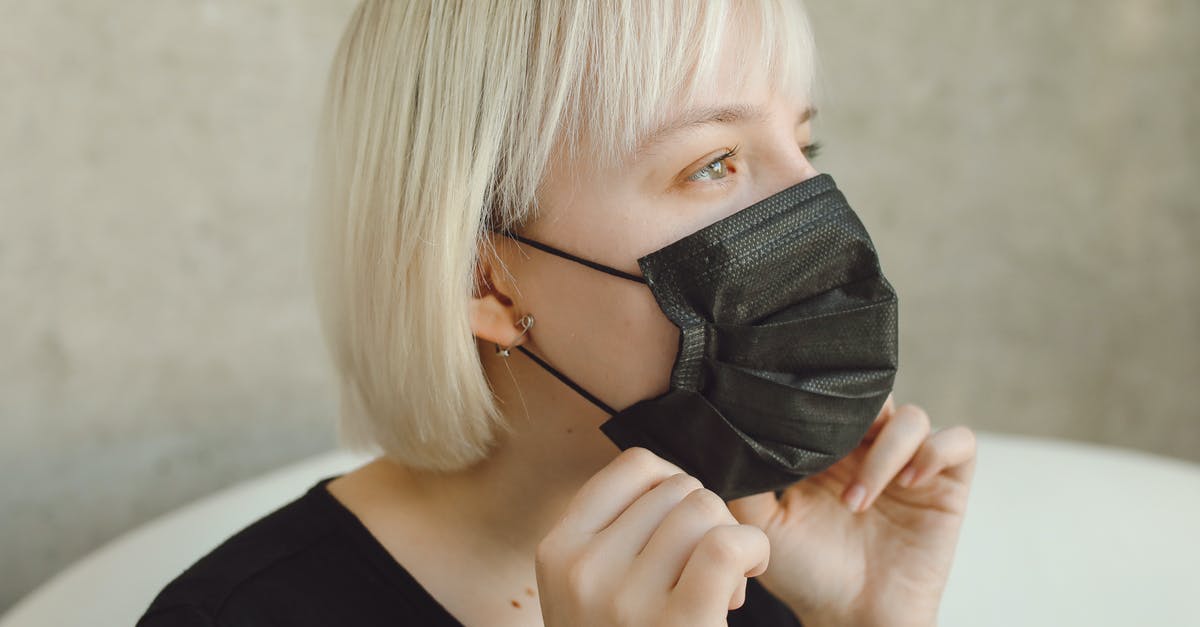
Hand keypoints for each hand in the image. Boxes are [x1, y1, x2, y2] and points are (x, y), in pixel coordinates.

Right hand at [535, 447, 770, 626]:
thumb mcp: (587, 592)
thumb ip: (614, 536)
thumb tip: (680, 482)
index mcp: (558, 551)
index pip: (634, 467)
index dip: (677, 485)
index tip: (683, 525)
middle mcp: (584, 570)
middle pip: (679, 489)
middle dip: (706, 520)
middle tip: (704, 570)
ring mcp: (627, 599)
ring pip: (705, 512)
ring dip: (733, 539)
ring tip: (724, 583)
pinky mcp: (680, 625)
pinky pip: (725, 546)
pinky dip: (751, 552)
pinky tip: (747, 577)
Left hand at [728, 394, 976, 626]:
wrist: (849, 619)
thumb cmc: (806, 575)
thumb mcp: (762, 523)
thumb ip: (746, 479)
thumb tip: (727, 435)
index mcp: (828, 452)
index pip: (833, 401)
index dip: (823, 402)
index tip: (804, 420)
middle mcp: (869, 452)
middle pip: (874, 396)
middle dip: (857, 417)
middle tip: (835, 454)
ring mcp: (909, 468)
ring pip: (911, 417)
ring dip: (885, 452)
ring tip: (859, 500)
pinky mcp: (946, 488)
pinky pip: (958, 442)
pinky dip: (935, 450)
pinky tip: (909, 481)